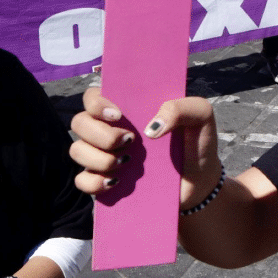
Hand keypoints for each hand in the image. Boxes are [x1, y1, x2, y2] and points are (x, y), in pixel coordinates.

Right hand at [69, 88, 222, 208]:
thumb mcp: (200, 115)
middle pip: (79, 122)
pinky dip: (94, 182)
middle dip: (100, 134)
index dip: (96, 103)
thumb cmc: (197, 141)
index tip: (118, 115)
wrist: (200, 181)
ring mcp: (104, 155)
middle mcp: (109, 129)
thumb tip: (151, 128)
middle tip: (130, 142)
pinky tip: (116, 182)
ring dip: (98, 158)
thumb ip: (181, 108)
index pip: (92, 96)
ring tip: (127, 163)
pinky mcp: (105, 181)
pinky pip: (82, 181)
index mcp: (127, 107)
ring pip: (76, 150)